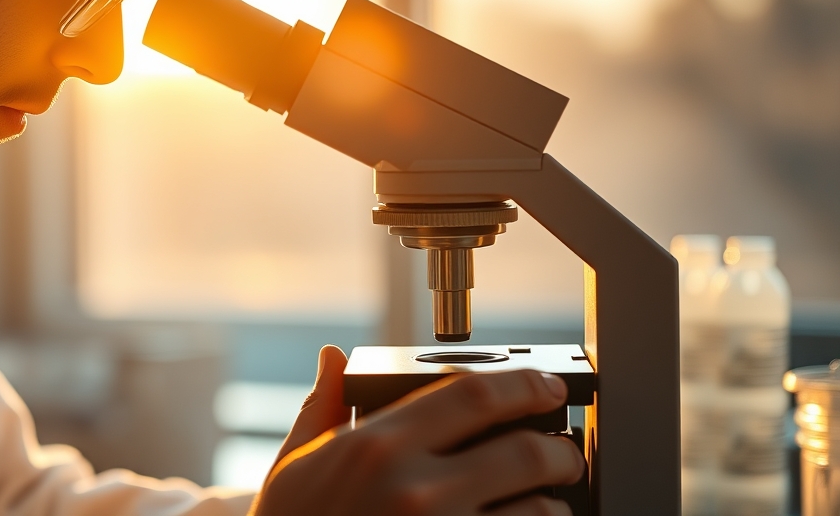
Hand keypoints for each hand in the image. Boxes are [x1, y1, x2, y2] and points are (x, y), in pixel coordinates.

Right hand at [253, 347, 584, 515]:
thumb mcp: (295, 466)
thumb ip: (323, 408)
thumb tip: (333, 358)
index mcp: (375, 447)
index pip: (473, 394)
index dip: (524, 385)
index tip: (545, 388)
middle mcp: (415, 491)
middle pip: (524, 452)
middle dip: (559, 451)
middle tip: (563, 454)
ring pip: (538, 513)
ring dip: (553, 506)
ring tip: (547, 504)